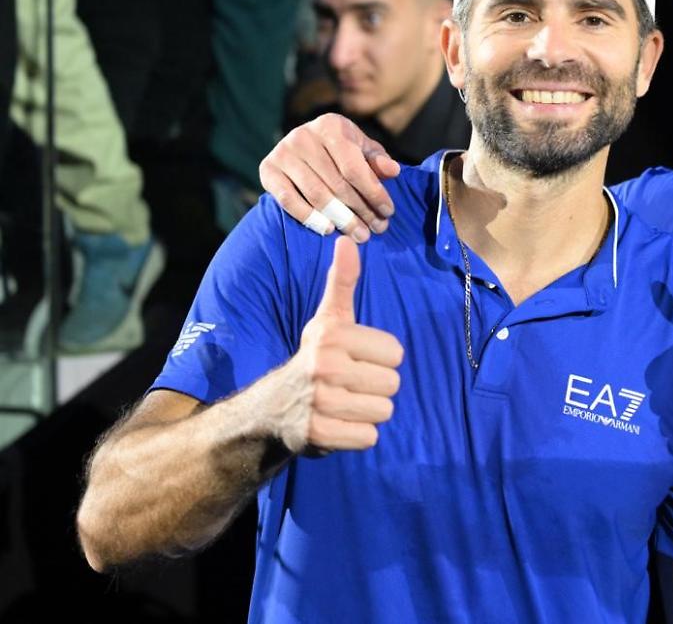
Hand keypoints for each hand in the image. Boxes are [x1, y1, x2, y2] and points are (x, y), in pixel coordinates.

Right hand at [259, 113, 400, 242]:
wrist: (302, 148)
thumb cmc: (341, 151)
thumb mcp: (362, 150)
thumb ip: (378, 160)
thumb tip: (393, 170)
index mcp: (330, 125)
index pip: (355, 167)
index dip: (373, 192)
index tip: (388, 212)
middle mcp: (303, 135)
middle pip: (337, 183)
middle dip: (361, 210)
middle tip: (376, 229)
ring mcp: (283, 152)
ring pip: (316, 194)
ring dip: (341, 219)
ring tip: (359, 234)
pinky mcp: (267, 169)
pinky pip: (288, 200)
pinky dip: (309, 217)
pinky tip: (327, 229)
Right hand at [267, 237, 402, 452]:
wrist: (271, 409)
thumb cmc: (314, 358)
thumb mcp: (328, 319)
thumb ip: (343, 282)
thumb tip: (347, 240)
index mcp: (332, 335)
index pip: (396, 353)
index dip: (380, 359)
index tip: (354, 360)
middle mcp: (323, 366)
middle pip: (393, 384)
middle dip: (376, 388)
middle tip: (348, 385)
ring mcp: (319, 402)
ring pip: (384, 411)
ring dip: (368, 412)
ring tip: (344, 404)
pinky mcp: (318, 435)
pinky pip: (369, 437)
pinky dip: (357, 435)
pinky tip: (338, 424)